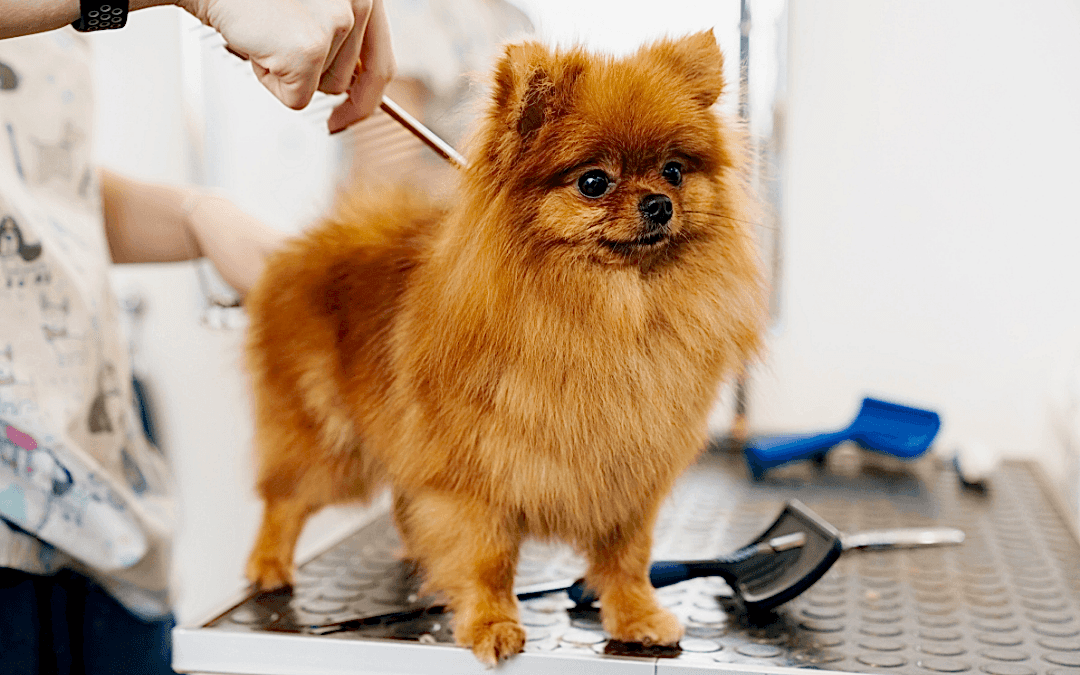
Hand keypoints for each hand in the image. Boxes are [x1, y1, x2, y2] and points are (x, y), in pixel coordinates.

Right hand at [178, 0, 395, 130]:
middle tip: (280, 49)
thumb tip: (355, 87)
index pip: (382, 63)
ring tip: (269, 36)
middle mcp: (360, 1)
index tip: (351, 114)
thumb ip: (343, 39)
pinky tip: (258, 46)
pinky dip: (270, 83)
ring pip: (324, 89)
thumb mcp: (315, 8)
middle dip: (313, 80)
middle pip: (348, 82)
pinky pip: (297, 98)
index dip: (367, 98)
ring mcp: (338, 23)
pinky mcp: (310, 49)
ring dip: (290, 74)